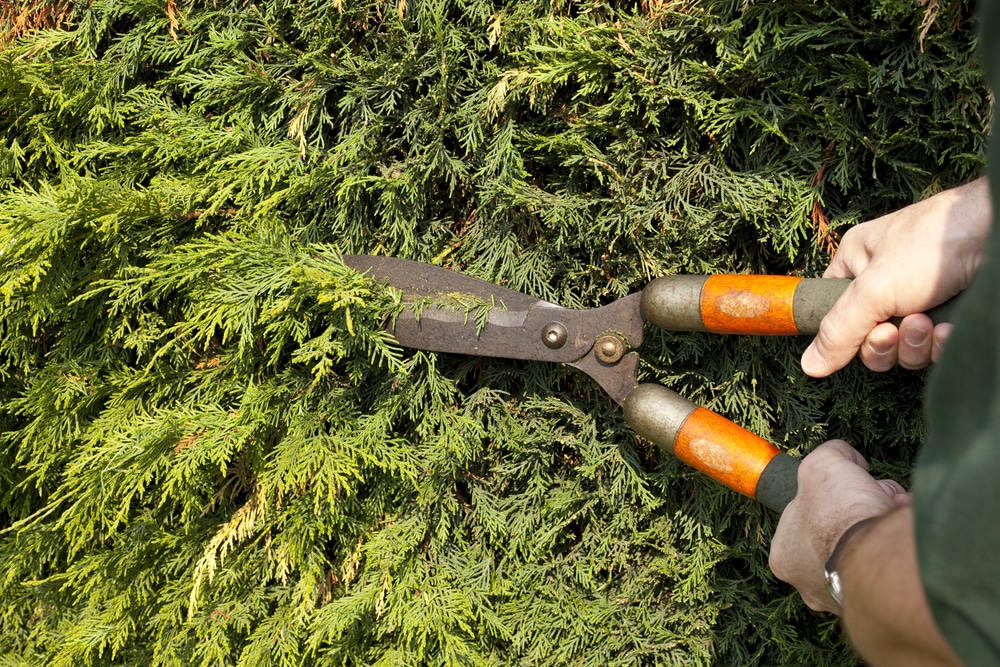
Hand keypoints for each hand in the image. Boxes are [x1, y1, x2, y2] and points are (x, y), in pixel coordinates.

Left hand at [768, 440, 910, 612]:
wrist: (881, 560)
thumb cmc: (841, 515)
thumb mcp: (824, 463)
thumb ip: (831, 453)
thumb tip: (849, 457)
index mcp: (784, 555)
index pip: (809, 517)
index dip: (835, 495)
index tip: (853, 487)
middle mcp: (809, 584)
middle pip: (841, 533)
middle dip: (864, 509)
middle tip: (883, 497)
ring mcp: (843, 600)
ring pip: (868, 551)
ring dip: (885, 526)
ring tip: (899, 510)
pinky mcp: (878, 607)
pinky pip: (891, 569)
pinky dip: (901, 548)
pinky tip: (908, 534)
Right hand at [801, 178, 991, 377]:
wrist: (998, 236)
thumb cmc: (933, 244)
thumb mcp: (873, 290)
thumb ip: (838, 330)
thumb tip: (809, 365)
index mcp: (858, 263)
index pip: (833, 310)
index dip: (843, 332)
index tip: (861, 331)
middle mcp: (886, 282)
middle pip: (867, 338)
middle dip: (883, 342)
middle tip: (894, 329)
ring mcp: (920, 299)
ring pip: (902, 348)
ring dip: (914, 343)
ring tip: (928, 322)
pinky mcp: (949, 314)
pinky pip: (932, 347)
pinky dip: (939, 343)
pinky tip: (950, 328)